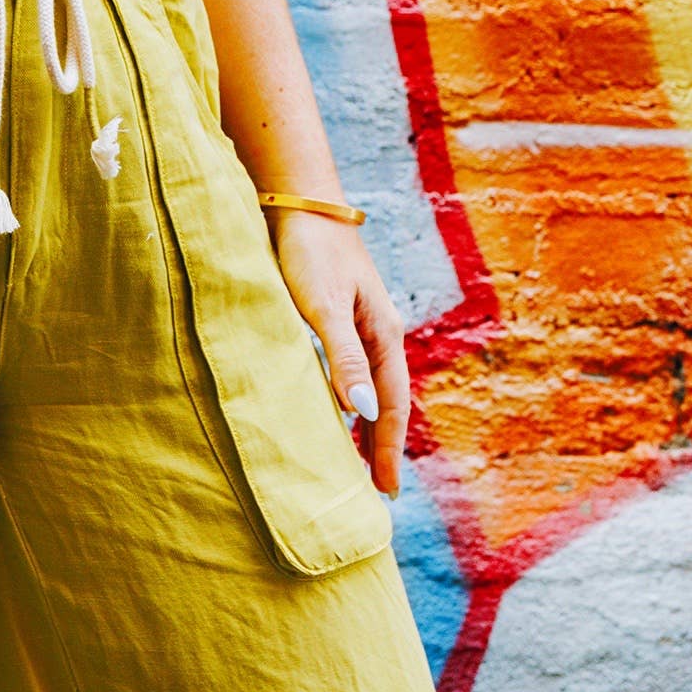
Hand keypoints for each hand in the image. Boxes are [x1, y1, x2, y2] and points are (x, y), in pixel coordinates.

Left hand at [267, 208, 408, 495]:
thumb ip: (344, 358)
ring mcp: (361, 324)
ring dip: (368, 426)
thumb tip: (363, 414)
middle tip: (379, 490)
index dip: (388, 448)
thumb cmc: (311, 252)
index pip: (391, 405)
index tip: (385, 489)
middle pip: (387, 400)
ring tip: (360, 461)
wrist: (299, 202)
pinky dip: (349, 400)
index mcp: (384, 334)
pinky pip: (352, 371)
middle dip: (384, 445)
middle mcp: (379, 333)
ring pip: (370, 387)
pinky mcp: (338, 314)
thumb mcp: (326, 306)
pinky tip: (336, 411)